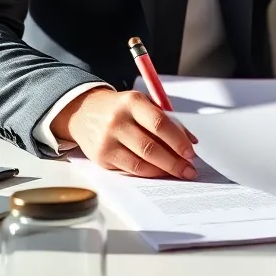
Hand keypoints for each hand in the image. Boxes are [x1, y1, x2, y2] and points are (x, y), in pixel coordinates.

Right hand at [51, 87, 198, 179]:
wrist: (84, 112)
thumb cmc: (122, 108)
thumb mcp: (143, 103)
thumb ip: (167, 119)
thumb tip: (191, 141)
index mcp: (132, 102)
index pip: (160, 123)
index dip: (178, 140)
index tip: (191, 153)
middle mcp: (117, 120)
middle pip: (151, 146)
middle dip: (174, 161)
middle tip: (190, 170)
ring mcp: (107, 140)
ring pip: (141, 161)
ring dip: (164, 170)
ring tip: (179, 174)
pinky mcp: (101, 157)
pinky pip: (130, 169)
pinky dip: (149, 173)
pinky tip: (160, 173)